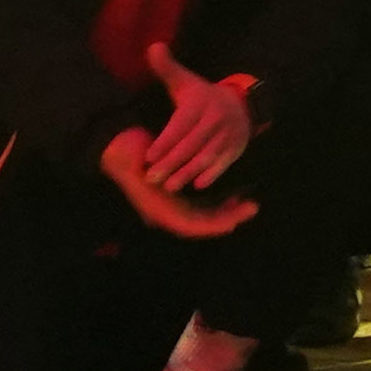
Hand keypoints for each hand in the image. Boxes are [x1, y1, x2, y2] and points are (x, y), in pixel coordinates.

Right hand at [97, 125, 258, 239]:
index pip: (190, 227)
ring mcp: (169, 206)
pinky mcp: (174, 198)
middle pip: (200, 224)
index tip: (235, 221)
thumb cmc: (130, 154)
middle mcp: (164, 212)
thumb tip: (180, 210)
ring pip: (203, 217)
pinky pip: (200, 207)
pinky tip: (231, 198)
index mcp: (156, 209)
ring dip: (225, 212)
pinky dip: (216, 205)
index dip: (213, 226)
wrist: (118, 143)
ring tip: (247, 204)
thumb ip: (159, 189)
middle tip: (252, 207)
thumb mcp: (143, 170)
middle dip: (227, 218)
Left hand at [123, 40, 254, 191]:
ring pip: (206, 156)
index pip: (181, 125)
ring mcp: (228, 134)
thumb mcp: (185, 81)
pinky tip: (197, 185)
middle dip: (171, 163)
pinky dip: (212, 174)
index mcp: (201, 103)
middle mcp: (216, 119)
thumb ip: (167, 68)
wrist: (240, 104)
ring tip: (169, 186)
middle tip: (152, 179)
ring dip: (188, 172)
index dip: (165, 142)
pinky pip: (224, 163)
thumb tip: (153, 46)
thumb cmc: (201, 97)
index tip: (149, 157)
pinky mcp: (236, 148)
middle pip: (192, 145)